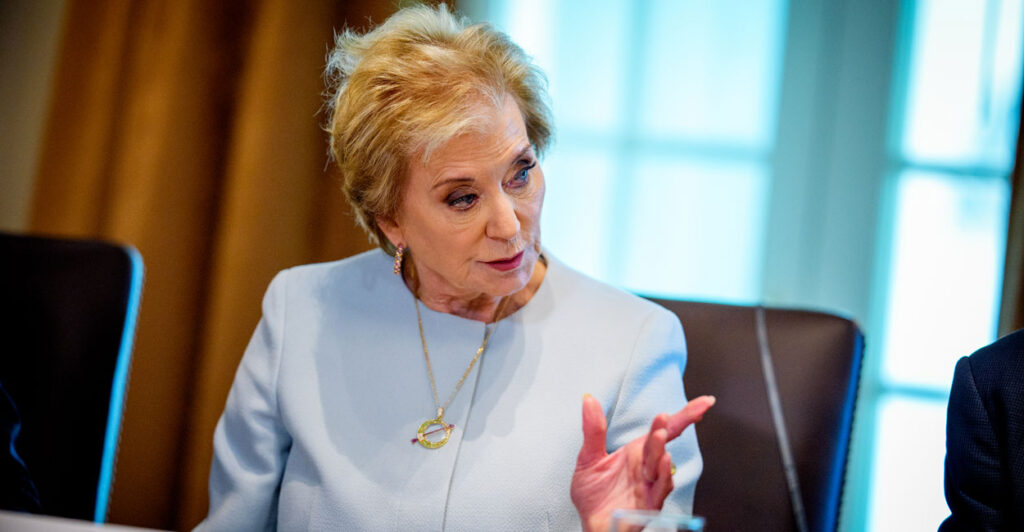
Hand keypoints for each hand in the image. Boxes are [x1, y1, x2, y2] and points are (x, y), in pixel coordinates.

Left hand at [570, 394, 714, 531]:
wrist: (591, 524)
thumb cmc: (593, 495)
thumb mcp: (589, 458)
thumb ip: (593, 430)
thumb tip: (589, 400)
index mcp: (637, 452)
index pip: (665, 430)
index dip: (685, 415)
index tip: (704, 403)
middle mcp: (647, 467)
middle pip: (663, 443)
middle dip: (667, 428)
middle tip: (664, 417)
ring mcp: (650, 485)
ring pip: (661, 465)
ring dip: (661, 449)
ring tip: (660, 434)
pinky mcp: (649, 504)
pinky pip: (660, 489)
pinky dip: (662, 475)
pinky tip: (662, 461)